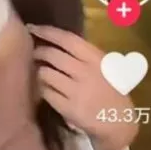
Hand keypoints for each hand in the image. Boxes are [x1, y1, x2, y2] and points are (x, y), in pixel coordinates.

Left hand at [28, 25, 138, 149]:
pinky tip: (47, 90)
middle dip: (39, 52)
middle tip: (35, 54)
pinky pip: (46, 92)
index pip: (67, 39)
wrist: (118, 121)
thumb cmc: (110, 91)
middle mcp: (85, 72)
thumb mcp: (104, 67)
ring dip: (40, 72)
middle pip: (52, 55)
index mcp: (96, 58)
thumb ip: (84, 55)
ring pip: (45, 73)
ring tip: (43, 74)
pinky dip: (43, 89)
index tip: (32, 28)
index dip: (47, 31)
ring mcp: (76, 90)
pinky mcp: (67, 107)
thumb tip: (56, 41)